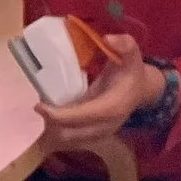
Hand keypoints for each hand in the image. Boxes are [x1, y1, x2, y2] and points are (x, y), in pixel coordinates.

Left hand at [36, 34, 162, 151]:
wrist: (142, 90)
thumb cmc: (132, 72)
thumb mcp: (132, 54)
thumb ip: (124, 44)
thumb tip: (107, 39)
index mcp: (113, 107)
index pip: (80, 117)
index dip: (57, 115)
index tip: (39, 105)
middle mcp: (106, 126)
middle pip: (70, 134)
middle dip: (51, 123)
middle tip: (39, 106)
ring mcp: (100, 135)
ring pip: (68, 141)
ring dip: (53, 129)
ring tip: (44, 111)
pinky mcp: (95, 138)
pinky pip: (71, 141)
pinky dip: (59, 132)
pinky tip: (53, 118)